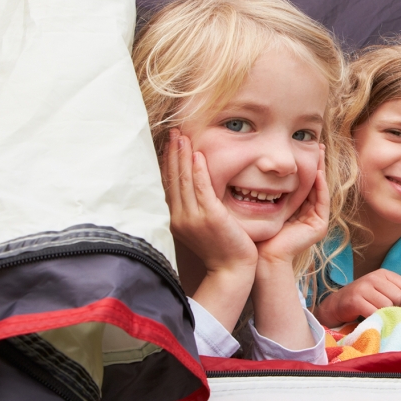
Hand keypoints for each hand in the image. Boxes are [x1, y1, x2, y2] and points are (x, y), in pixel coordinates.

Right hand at [164, 130, 256, 273]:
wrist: (232, 270)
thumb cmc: (222, 248)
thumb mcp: (202, 226)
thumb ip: (194, 208)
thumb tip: (191, 188)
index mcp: (176, 219)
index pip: (169, 184)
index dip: (168, 162)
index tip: (170, 143)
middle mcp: (180, 217)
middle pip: (173, 179)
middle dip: (172, 153)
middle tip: (173, 131)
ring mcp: (193, 217)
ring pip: (184, 180)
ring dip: (182, 155)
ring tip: (181, 135)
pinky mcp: (209, 217)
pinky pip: (201, 189)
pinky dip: (197, 171)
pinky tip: (196, 155)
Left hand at [257, 144, 329, 266]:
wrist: (262, 257)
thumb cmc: (255, 233)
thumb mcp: (258, 205)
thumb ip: (259, 190)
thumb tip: (249, 167)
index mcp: (294, 211)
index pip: (300, 183)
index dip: (301, 165)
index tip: (300, 146)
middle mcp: (307, 215)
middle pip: (313, 183)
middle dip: (315, 163)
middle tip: (315, 143)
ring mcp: (315, 221)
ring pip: (320, 189)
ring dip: (320, 169)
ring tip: (319, 151)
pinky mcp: (319, 226)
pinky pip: (322, 200)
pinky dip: (321, 185)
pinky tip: (317, 171)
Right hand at [315, 269, 400, 326]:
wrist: (335, 306)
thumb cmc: (363, 301)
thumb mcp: (381, 292)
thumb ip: (396, 294)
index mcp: (383, 273)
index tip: (394, 307)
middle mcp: (373, 277)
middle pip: (397, 296)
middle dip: (393, 308)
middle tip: (382, 312)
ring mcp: (363, 287)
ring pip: (387, 305)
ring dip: (382, 314)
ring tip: (374, 314)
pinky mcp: (355, 300)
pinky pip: (373, 312)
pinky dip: (373, 319)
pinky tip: (367, 318)